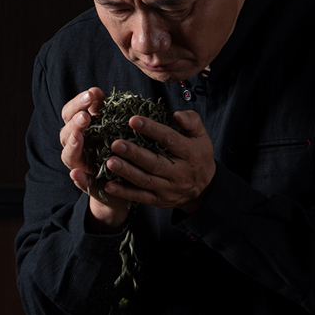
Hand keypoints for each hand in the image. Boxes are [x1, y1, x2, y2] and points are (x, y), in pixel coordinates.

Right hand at [59, 88, 130, 229]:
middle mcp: (74, 146)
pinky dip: (77, 178)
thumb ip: (103, 109)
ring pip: (68, 155)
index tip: (92, 93)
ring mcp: (78, 165)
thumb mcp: (112, 125)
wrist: (122, 180)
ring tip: (79, 136)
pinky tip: (77, 174)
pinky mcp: (87, 183)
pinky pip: (80, 181)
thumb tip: (97, 92)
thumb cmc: (116, 145)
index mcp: (78, 129)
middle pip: (66, 132)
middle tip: (86, 116)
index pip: (70, 112)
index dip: (78, 102)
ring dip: (73, 144)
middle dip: (75, 122)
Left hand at [101, 110, 215, 213]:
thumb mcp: (201, 136)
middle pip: (155, 163)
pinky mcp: (159, 200)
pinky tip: (109, 185)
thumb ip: (191, 121)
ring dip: (127, 172)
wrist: (205, 189)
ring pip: (146, 180)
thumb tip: (176, 114)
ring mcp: (169, 188)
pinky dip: (124, 193)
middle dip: (134, 154)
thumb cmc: (198, 156)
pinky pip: (141, 197)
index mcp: (189, 153)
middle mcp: (179, 172)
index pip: (169, 139)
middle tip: (116, 144)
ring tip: (110, 162)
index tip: (134, 120)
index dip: (152, 130)